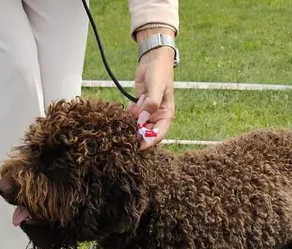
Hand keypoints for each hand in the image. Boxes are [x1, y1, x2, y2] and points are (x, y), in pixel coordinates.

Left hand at [128, 31, 175, 149]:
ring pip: (138, 125)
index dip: (150, 141)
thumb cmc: (160, 72)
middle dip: (137, 134)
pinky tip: (126, 110)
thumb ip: (151, 104)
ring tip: (126, 120)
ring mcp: (147, 111)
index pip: (159, 133)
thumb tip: (142, 119)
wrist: (153, 59)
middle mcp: (157, 116)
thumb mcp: (157, 87)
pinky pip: (132, 116)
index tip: (139, 146)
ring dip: (131, 124)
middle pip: (147, 132)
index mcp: (166, 114)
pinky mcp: (139, 105)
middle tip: (126, 135)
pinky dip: (128, 115)